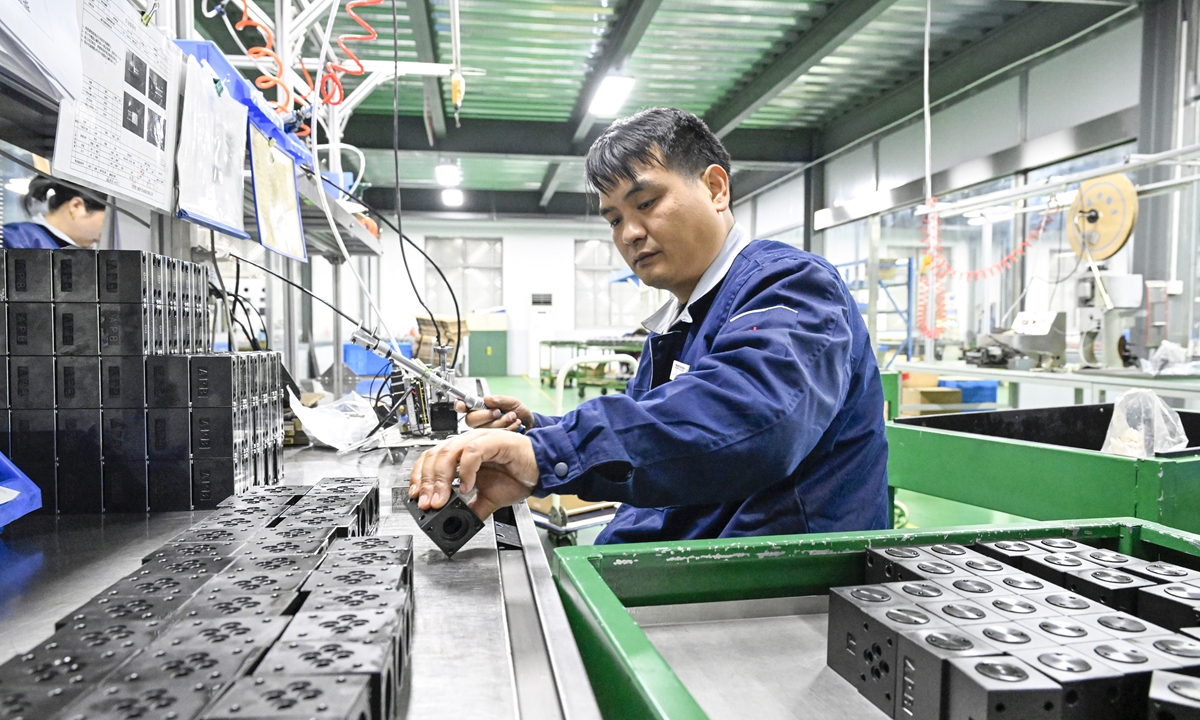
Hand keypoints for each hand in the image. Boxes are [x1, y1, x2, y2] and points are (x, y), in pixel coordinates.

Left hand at [409, 429, 538, 518]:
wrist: (540, 471)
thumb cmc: (517, 476)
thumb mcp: (488, 498)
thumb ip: (470, 508)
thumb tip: (455, 522)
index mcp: (461, 454)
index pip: (430, 458)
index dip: (419, 475)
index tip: (416, 496)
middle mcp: (467, 444)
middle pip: (435, 455)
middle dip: (426, 481)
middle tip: (428, 503)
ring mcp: (479, 441)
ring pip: (449, 452)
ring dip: (441, 478)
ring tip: (442, 498)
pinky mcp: (494, 441)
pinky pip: (473, 453)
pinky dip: (466, 471)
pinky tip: (466, 487)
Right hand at [456, 395, 533, 431]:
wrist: (531, 427)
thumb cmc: (520, 414)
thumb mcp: (513, 402)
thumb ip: (500, 399)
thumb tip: (487, 398)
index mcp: (482, 409)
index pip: (466, 407)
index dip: (460, 405)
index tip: (461, 404)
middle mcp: (481, 421)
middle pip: (471, 420)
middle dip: (487, 415)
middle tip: (499, 412)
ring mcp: (486, 433)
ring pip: (483, 429)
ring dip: (501, 422)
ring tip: (512, 417)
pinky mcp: (492, 442)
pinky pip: (493, 438)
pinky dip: (507, 430)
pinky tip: (514, 426)